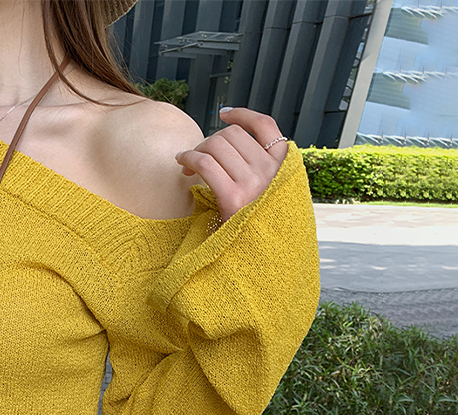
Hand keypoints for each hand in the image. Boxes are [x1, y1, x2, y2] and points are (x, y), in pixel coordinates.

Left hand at [174, 107, 287, 221]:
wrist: (243, 252)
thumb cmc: (243, 216)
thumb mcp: (257, 186)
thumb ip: (250, 162)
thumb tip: (223, 132)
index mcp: (279, 166)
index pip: (266, 126)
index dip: (244, 115)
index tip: (224, 115)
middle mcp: (269, 172)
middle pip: (232, 135)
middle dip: (208, 142)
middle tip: (195, 157)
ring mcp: (253, 184)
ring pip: (216, 145)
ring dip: (195, 150)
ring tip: (187, 163)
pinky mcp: (233, 197)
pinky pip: (204, 163)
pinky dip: (188, 158)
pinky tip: (182, 164)